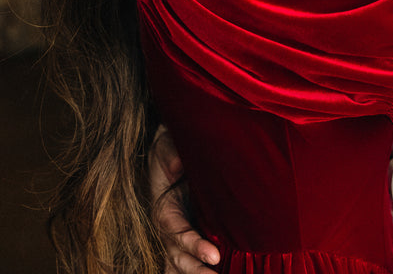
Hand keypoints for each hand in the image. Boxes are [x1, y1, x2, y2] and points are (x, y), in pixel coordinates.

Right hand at [150, 126, 220, 272]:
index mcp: (163, 208)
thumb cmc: (170, 149)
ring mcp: (175, 235)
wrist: (170, 151)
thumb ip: (171, 154)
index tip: (214, 255)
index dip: (193, 245)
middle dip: (196, 270)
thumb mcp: (167, 146)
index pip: (176, 232)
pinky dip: (195, 267)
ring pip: (179, 263)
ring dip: (195, 273)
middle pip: (177, 256)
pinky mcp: (187, 234)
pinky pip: (185, 258)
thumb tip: (178, 164)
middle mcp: (168, 227)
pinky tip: (213, 273)